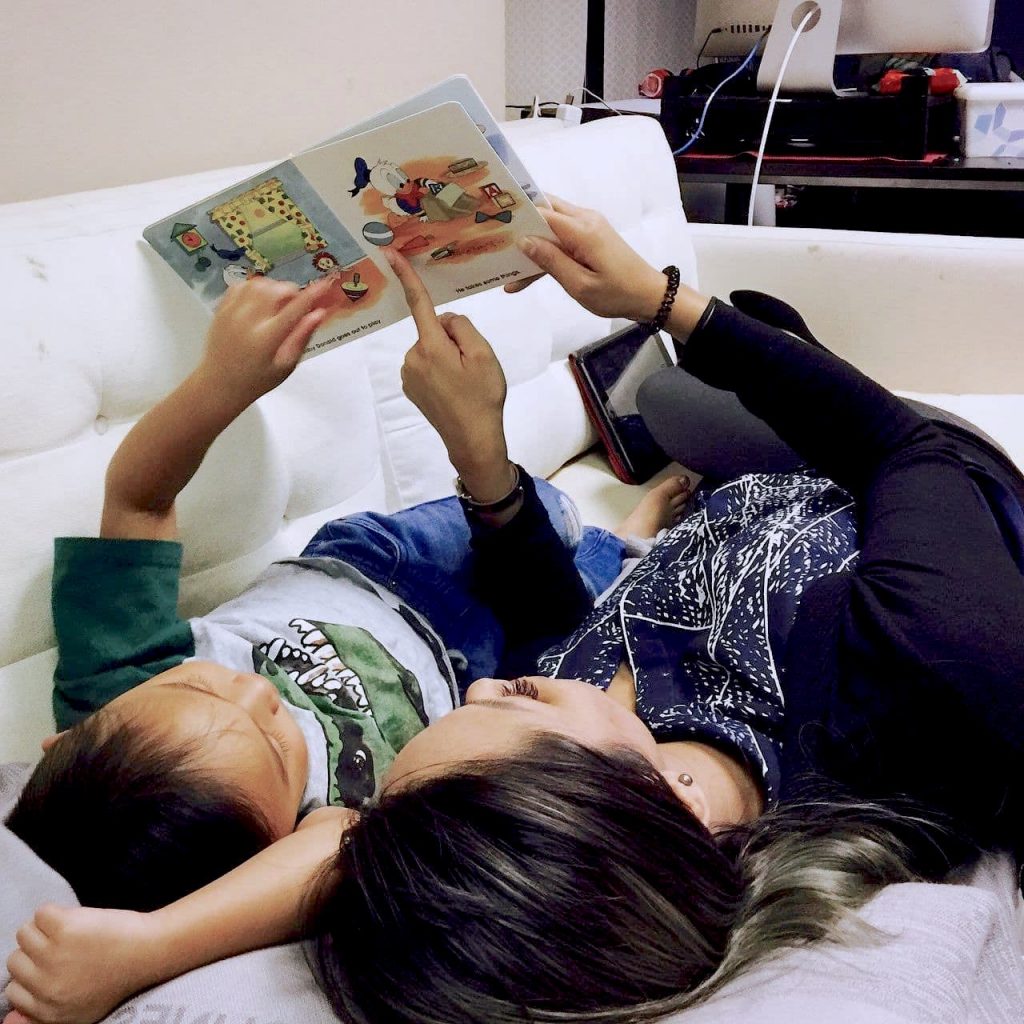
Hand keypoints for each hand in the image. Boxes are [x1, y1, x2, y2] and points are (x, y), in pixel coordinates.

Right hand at [4, 904, 159, 1023]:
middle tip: (63, 943)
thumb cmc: (118, 977)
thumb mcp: (79, 1012)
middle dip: (36, 949)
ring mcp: (53, 956)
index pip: (13, 991)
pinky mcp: (65, 928)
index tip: (50, 963)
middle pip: (15, 960)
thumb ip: (40, 1018)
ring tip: (69, 929)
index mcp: (48, 1009)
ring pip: (24, 933)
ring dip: (44, 927)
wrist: (149, 951)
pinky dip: (55, 911)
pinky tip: (76, 918)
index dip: (31, 972)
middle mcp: (45, 986)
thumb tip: (7, 1020)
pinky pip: (41, 912)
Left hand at [197, 276, 331, 407]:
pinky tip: (259, 301)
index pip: (295, 308)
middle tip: (295, 306)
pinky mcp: (222, 308)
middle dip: (291, 292)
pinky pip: (241, 285)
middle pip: (276, 290)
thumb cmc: (257, 379)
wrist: (219, 384)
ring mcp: (232, 311)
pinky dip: (255, 287)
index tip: (325, 284)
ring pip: (259, 283)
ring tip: (277, 304)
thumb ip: (302, 337)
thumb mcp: (286, 365)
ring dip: (274, 288)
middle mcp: (248, 320)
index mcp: (267, 338)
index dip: (312, 294)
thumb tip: (319, 314)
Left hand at [386, 249, 513, 500]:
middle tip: (471, 367)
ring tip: (464, 381)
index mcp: (431, 346)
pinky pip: (426, 365)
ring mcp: (409, 374)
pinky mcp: (410, 387)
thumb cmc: (482, 397)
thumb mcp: (483, 354)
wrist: (472, 440)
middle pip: (433, 330)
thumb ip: (461, 327)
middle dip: (452, 340)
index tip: (389, 254)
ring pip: (431, 348)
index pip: (418, 303)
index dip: (406, 277)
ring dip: (446, 357)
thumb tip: (444, 321)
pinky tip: (454, 389)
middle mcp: (412, 357)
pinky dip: (440, 371)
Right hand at [506, 195, 666, 322]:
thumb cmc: (618, 294)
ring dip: (531, 243)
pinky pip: (561, 237)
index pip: (542, 213)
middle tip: (493, 238)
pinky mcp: (590, 237)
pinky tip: (527, 274)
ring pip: (550, 225)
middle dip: (520, 224)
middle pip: (545, 210)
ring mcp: (589, 226)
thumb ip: (551, 261)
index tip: (493, 224)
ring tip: (507, 266)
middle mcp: (585, 220)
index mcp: (583, 230)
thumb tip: (524, 241)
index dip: (517, 218)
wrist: (649, 296)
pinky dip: (545, 251)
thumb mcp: (580, 285)